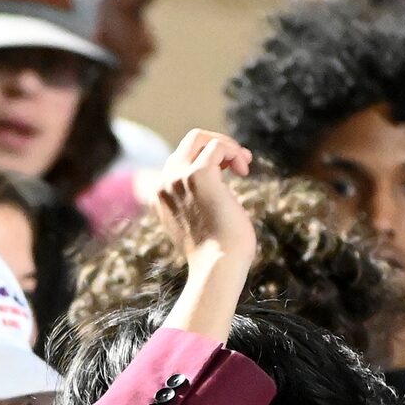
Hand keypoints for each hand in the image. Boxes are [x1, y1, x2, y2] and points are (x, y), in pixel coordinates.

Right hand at [151, 128, 257, 279]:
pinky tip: (244, 169)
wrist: (217, 267)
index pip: (180, 161)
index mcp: (160, 196)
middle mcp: (164, 183)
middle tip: (239, 162)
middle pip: (188, 142)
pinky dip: (234, 152)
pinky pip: (218, 147)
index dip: (207, 160)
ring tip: (244, 165)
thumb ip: (197, 206)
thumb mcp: (200, 226)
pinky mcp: (198, 174)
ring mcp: (179, 178)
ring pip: (201, 138)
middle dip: (217, 145)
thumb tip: (217, 194)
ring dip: (228, 146)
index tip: (228, 171)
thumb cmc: (217, 254)